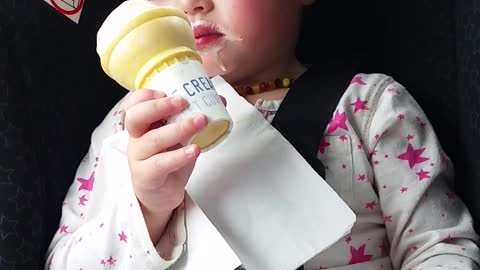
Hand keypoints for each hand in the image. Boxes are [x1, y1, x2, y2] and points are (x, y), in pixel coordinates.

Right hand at [123, 89, 207, 242]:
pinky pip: (160, 164)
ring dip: (179, 129)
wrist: (162, 195)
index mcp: (143, 125)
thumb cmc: (169, 160)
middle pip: (136, 117)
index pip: (133, 104)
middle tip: (183, 102)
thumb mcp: (181, 137)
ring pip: (152, 140)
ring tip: (201, 121)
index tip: (165, 91)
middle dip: (158, 106)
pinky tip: (195, 150)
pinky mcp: (147, 177)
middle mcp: (136, 139)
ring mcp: (139, 158)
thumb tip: (219, 99)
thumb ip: (194, 119)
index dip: (145, 95)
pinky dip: (179, 156)